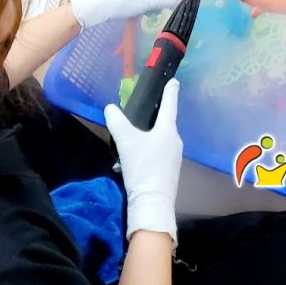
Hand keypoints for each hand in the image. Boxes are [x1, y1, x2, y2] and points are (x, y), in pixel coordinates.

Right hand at [105, 79, 181, 243]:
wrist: (152, 204)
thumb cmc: (143, 167)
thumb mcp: (125, 141)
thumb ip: (116, 121)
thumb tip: (110, 108)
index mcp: (168, 129)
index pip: (170, 103)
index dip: (171, 90)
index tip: (174, 79)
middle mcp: (175, 141)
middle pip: (164, 122)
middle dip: (152, 117)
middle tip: (137, 112)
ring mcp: (174, 158)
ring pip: (158, 140)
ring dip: (145, 138)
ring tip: (127, 143)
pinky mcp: (168, 172)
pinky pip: (156, 155)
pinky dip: (145, 153)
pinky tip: (129, 162)